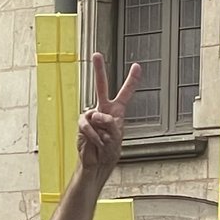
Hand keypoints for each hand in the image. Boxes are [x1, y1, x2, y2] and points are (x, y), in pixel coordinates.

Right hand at [76, 53, 140, 180]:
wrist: (96, 165)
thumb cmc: (109, 152)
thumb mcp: (117, 138)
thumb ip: (111, 124)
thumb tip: (97, 116)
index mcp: (116, 112)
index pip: (125, 94)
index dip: (132, 80)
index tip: (137, 66)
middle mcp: (103, 110)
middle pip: (101, 87)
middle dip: (99, 70)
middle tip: (96, 54)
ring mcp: (91, 116)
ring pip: (98, 116)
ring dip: (104, 132)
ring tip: (104, 142)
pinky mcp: (82, 124)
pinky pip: (88, 125)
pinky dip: (94, 136)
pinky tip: (96, 143)